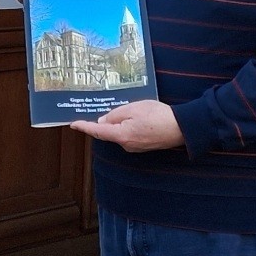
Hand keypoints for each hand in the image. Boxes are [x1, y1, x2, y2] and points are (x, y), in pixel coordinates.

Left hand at [69, 100, 183, 151]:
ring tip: (123, 110)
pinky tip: (132, 117)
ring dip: (117, 123)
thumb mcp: (133, 108)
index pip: (97, 131)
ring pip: (119, 133)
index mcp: (121, 135)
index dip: (84, 127)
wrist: (181, 128)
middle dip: (102, 122)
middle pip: (108, 133)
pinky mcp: (142, 146)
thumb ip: (115, 115)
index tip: (73, 124)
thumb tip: (102, 122)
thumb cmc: (158, 116)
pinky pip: (128, 135)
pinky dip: (126, 127)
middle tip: (96, 110)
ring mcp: (134, 147)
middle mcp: (126, 145)